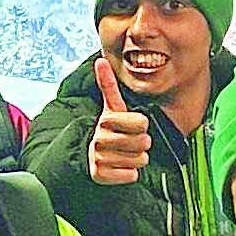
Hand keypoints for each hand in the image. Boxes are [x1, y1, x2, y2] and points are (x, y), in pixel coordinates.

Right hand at [87, 61, 150, 187]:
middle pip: (142, 143)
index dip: (142, 125)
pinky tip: (121, 167)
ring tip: (126, 154)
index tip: (134, 125)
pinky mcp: (99, 175)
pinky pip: (131, 175)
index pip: (142, 123)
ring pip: (138, 160)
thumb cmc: (111, 129)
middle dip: (142, 144)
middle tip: (132, 142)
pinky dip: (130, 173)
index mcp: (105, 120)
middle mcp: (99, 139)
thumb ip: (108, 84)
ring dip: (137, 159)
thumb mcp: (112, 107)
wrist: (92, 154)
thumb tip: (100, 60)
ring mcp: (98, 158)